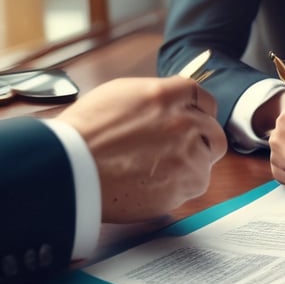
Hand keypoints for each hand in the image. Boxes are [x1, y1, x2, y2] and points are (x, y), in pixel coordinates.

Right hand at [60, 77, 227, 222]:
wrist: (71, 169)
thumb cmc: (83, 134)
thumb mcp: (118, 95)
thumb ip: (155, 98)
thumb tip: (172, 102)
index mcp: (166, 97)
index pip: (202, 98)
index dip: (199, 111)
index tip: (194, 120)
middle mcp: (183, 123)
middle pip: (213, 131)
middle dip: (201, 140)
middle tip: (180, 150)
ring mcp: (188, 156)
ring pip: (205, 162)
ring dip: (188, 166)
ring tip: (155, 171)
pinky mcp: (186, 185)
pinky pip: (193, 186)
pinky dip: (178, 188)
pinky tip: (152, 185)